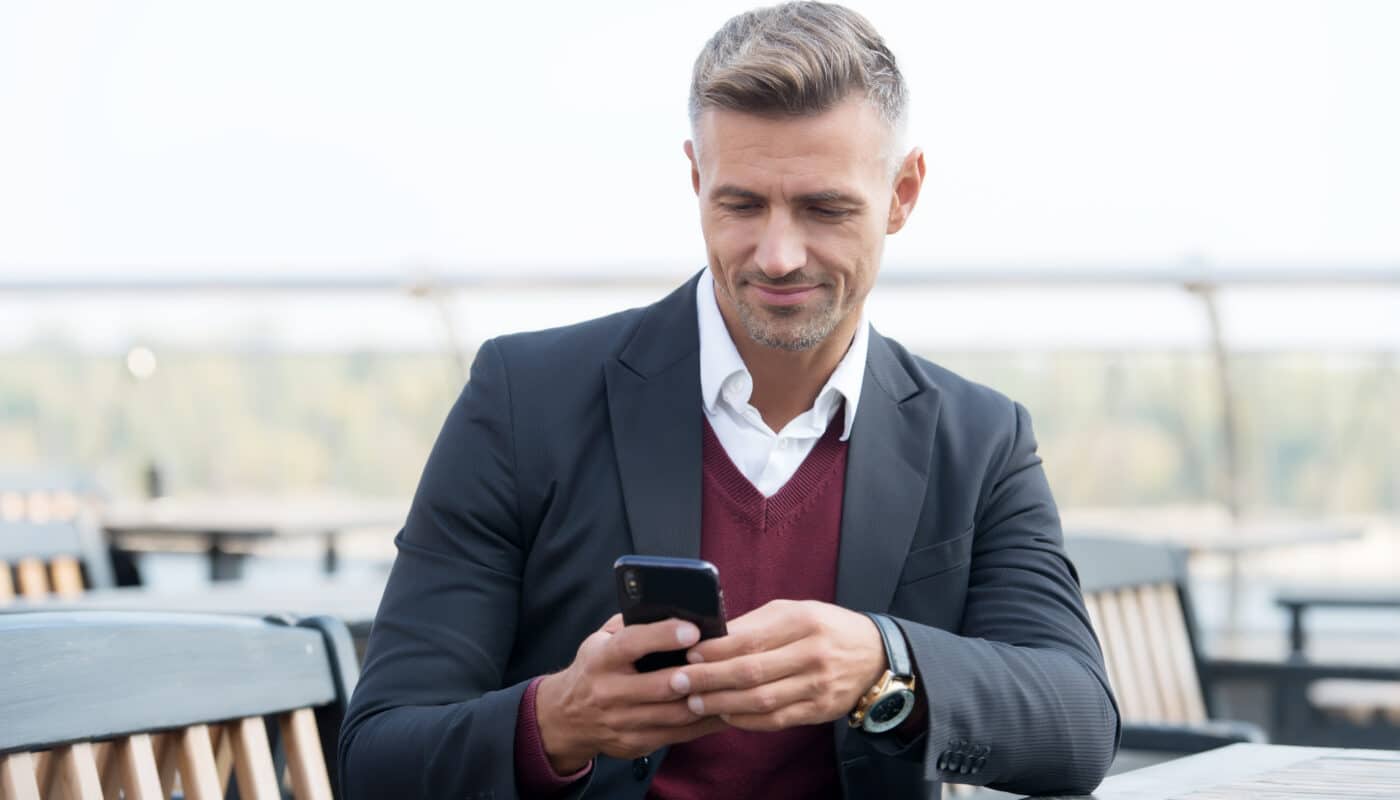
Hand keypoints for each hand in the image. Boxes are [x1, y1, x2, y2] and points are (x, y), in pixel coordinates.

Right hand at [535, 614, 727, 772]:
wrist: (567, 717)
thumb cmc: (596, 667)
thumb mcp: (601, 639)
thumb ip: (631, 623)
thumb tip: (670, 605)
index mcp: (600, 659)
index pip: (631, 644)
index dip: (662, 635)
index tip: (693, 628)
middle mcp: (608, 692)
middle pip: (659, 686)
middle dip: (694, 675)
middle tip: (726, 662)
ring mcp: (621, 722)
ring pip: (673, 714)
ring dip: (707, 701)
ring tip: (734, 686)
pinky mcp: (634, 743)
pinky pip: (677, 735)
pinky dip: (703, 724)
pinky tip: (724, 710)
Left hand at [671, 599, 885, 731]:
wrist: (875, 656)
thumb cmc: (824, 628)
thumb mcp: (794, 611)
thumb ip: (754, 624)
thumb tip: (710, 637)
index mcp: (803, 622)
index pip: (750, 639)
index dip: (715, 650)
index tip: (687, 653)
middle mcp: (812, 654)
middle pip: (751, 671)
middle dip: (708, 679)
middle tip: (677, 682)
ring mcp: (817, 686)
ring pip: (760, 700)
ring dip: (721, 703)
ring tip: (694, 701)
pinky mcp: (819, 710)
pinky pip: (775, 719)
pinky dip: (746, 719)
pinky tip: (724, 714)